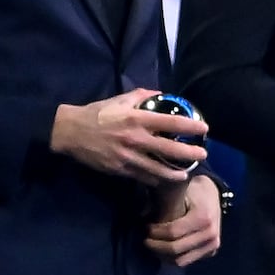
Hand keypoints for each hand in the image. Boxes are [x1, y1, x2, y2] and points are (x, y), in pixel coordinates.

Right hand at [54, 90, 210, 183]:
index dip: (190, 125)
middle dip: (189, 153)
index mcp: (136, 119)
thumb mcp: (119, 100)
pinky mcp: (119, 169)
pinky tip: (163, 179)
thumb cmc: (96, 113)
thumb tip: (160, 94)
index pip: (170, 122)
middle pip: (168, 149)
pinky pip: (141, 176)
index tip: (204, 128)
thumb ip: (141, 96)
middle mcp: (135, 139)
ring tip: (186, 173)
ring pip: (157, 168)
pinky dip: (154, 179)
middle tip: (203, 154)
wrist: (70, 132)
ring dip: (174, 172)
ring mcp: (127, 156)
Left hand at [143, 175, 222, 268]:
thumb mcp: (180, 191)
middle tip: (146, 239)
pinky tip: (164, 249)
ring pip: (180, 261)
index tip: (147, 227)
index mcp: (203, 218)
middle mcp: (210, 234)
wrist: (214, 194)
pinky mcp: (211, 252)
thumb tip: (143, 215)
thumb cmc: (194, 191)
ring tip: (154, 245)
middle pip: (175, 249)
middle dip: (156, 246)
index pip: (173, 232)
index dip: (156, 232)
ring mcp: (212, 245)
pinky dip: (172, 258)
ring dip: (162, 255)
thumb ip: (165, 204)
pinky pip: (187, 261)